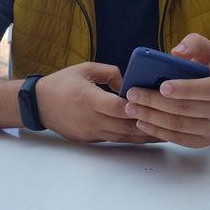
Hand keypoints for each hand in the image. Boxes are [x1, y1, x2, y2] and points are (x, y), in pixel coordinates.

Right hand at [35, 62, 159, 143]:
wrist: (38, 105)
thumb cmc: (61, 84)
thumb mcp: (85, 69)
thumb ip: (110, 72)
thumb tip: (129, 82)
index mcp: (88, 99)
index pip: (118, 108)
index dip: (137, 108)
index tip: (155, 104)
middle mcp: (91, 119)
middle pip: (126, 126)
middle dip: (149, 126)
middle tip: (171, 123)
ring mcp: (91, 132)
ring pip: (123, 138)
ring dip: (144, 137)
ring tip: (165, 134)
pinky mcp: (90, 140)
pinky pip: (115, 140)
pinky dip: (131, 138)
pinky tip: (145, 136)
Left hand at [125, 33, 209, 147]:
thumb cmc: (207, 72)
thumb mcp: (206, 52)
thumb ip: (194, 44)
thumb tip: (177, 52)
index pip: (207, 90)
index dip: (185, 89)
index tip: (162, 86)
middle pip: (185, 108)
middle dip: (155, 101)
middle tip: (132, 94)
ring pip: (178, 125)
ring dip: (151, 117)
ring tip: (131, 108)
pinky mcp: (202, 142)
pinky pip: (177, 139)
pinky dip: (157, 131)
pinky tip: (141, 122)